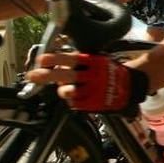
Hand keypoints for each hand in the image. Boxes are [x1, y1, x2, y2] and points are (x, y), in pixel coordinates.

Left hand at [27, 52, 147, 112]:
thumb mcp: (96, 60)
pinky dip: (71, 99)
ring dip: (62, 90)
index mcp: (94, 62)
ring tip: (64, 88)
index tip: (41, 59)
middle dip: (48, 75)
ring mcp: (94, 90)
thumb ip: (77, 61)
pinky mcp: (94, 103)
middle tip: (33, 75)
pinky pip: (75, 103)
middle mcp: (94, 76)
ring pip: (70, 91)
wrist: (129, 86)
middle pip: (68, 75)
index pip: (72, 59)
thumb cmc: (107, 71)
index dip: (56, 59)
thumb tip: (53, 62)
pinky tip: (75, 96)